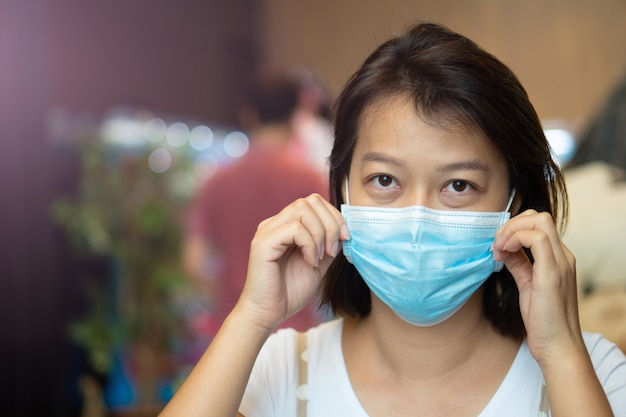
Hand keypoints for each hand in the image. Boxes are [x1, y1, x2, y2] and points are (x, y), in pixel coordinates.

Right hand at [235, 193, 349, 330]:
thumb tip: (344, 229)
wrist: (268, 314)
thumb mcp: (318, 263)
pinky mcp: (263, 243)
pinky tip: (309, 262)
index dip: (334, 216)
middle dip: (331, 223)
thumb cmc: (289, 292)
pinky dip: (309, 245)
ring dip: (320, 234)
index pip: (314, 202)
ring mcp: (267, 231)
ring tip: (320, 257)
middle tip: (333, 249)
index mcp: (286, 225)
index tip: (345, 239)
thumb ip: (328, 244)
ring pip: (302, 210)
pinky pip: (295, 229)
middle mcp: (274, 223)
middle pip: (310, 201)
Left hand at [492, 209, 583, 364]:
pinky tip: (502, 254)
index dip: (513, 228)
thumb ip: (518, 265)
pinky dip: (515, 239)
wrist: (558, 347)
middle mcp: (563, 257)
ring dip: (511, 230)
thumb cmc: (543, 321)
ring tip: (498, 249)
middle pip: (539, 217)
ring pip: (539, 221)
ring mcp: (561, 263)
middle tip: (496, 245)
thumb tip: (503, 250)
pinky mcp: (552, 273)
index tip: (496, 247)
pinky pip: (536, 239)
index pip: (538, 225)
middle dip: (511, 224)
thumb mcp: (527, 286)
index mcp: (558, 259)